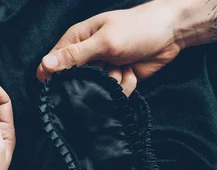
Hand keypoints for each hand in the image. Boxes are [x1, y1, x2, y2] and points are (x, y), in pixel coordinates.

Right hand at [36, 0, 182, 91]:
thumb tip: (44, 66)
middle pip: (74, 83)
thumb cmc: (136, 28)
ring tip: (122, 66)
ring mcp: (101, 70)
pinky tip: (132, 71)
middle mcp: (86, 57)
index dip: (56, 77)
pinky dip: (125, 85)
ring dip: (112, 82)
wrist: (172, 33)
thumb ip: (75, 56)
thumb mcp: (104, 41)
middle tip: (106, 68)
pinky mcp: (116, 81)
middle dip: (91, 82)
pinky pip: (113, 94)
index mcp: (75, 41)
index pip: (52, 66)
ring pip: (96, 91)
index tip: (70, 81)